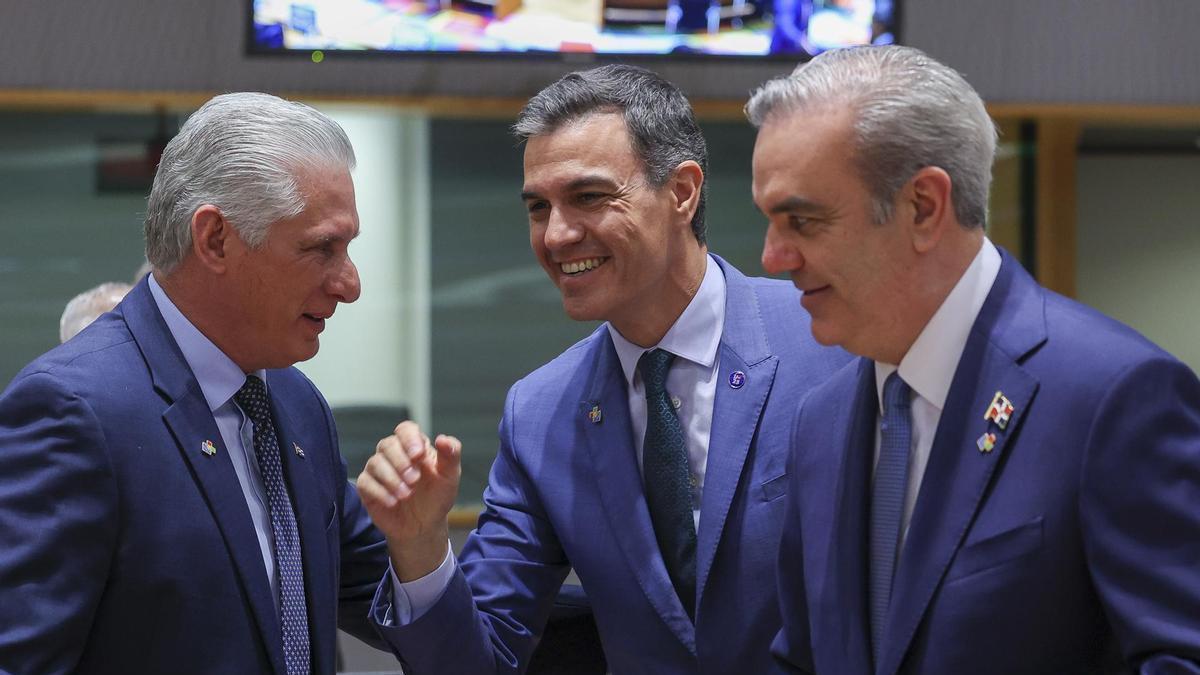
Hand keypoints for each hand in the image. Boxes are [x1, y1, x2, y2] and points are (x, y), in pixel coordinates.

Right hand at [356, 421, 461, 579]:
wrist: (425, 526)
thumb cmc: (437, 496)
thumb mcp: (450, 476)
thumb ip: (451, 455)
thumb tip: (442, 439)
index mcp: (415, 446)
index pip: (405, 430)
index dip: (409, 439)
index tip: (418, 455)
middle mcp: (394, 454)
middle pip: (387, 444)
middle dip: (400, 462)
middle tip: (415, 480)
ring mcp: (379, 470)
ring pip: (375, 462)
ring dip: (391, 478)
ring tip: (406, 495)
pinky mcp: (367, 487)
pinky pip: (365, 482)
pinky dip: (379, 492)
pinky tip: (393, 502)